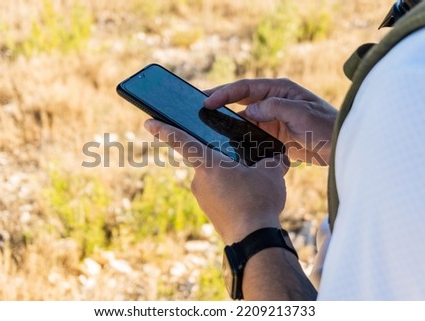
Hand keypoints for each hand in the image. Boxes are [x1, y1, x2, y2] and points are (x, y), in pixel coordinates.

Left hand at [144, 119, 287, 243]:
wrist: (254, 240)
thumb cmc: (258, 201)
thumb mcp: (271, 173)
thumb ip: (271, 160)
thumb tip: (275, 158)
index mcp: (208, 164)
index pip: (182, 141)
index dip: (165, 130)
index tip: (149, 123)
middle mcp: (199, 181)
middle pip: (209, 162)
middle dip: (227, 163)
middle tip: (248, 169)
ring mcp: (202, 199)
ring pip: (217, 181)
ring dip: (232, 181)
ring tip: (254, 189)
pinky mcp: (210, 213)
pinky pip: (219, 196)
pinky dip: (232, 195)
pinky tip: (248, 201)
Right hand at [204, 78, 337, 164]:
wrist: (338, 147)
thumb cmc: (326, 126)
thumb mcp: (303, 114)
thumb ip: (275, 108)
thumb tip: (249, 110)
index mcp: (279, 89)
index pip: (246, 87)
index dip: (225, 93)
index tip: (207, 101)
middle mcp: (272, 100)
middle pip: (239, 98)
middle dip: (219, 101)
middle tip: (197, 105)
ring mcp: (270, 117)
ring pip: (242, 115)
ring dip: (226, 118)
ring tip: (206, 122)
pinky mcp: (271, 133)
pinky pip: (249, 131)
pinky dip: (237, 133)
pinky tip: (225, 138)